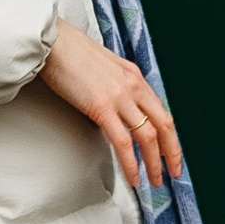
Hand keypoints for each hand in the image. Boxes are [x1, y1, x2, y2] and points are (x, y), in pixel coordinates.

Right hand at [40, 19, 183, 196]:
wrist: (52, 42)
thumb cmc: (71, 53)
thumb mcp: (105, 68)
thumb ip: (117, 86)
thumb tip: (119, 106)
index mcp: (135, 76)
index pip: (162, 111)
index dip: (170, 136)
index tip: (171, 153)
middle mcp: (133, 86)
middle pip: (164, 125)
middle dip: (171, 153)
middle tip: (172, 174)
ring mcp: (119, 96)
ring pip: (148, 136)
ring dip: (153, 163)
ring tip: (154, 181)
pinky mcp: (101, 107)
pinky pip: (123, 142)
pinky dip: (131, 163)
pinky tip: (133, 177)